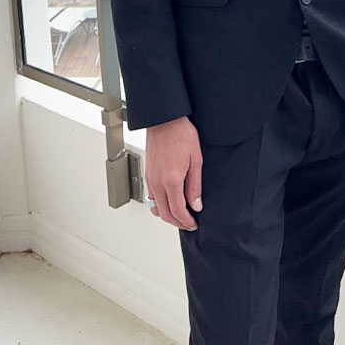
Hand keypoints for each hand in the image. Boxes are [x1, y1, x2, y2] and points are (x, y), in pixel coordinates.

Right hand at [145, 115, 202, 230]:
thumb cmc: (181, 134)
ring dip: (167, 216)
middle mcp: (158, 182)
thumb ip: (195, 186)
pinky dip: (159, 205)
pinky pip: (151, 197)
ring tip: (180, 215)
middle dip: (177, 222)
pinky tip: (169, 201)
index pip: (177, 211)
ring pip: (155, 208)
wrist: (165, 120)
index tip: (193, 223)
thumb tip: (196, 204)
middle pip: (164, 214)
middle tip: (188, 223)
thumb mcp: (196, 160)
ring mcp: (150, 179)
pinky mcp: (147, 174)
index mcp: (172, 180)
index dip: (186, 221)